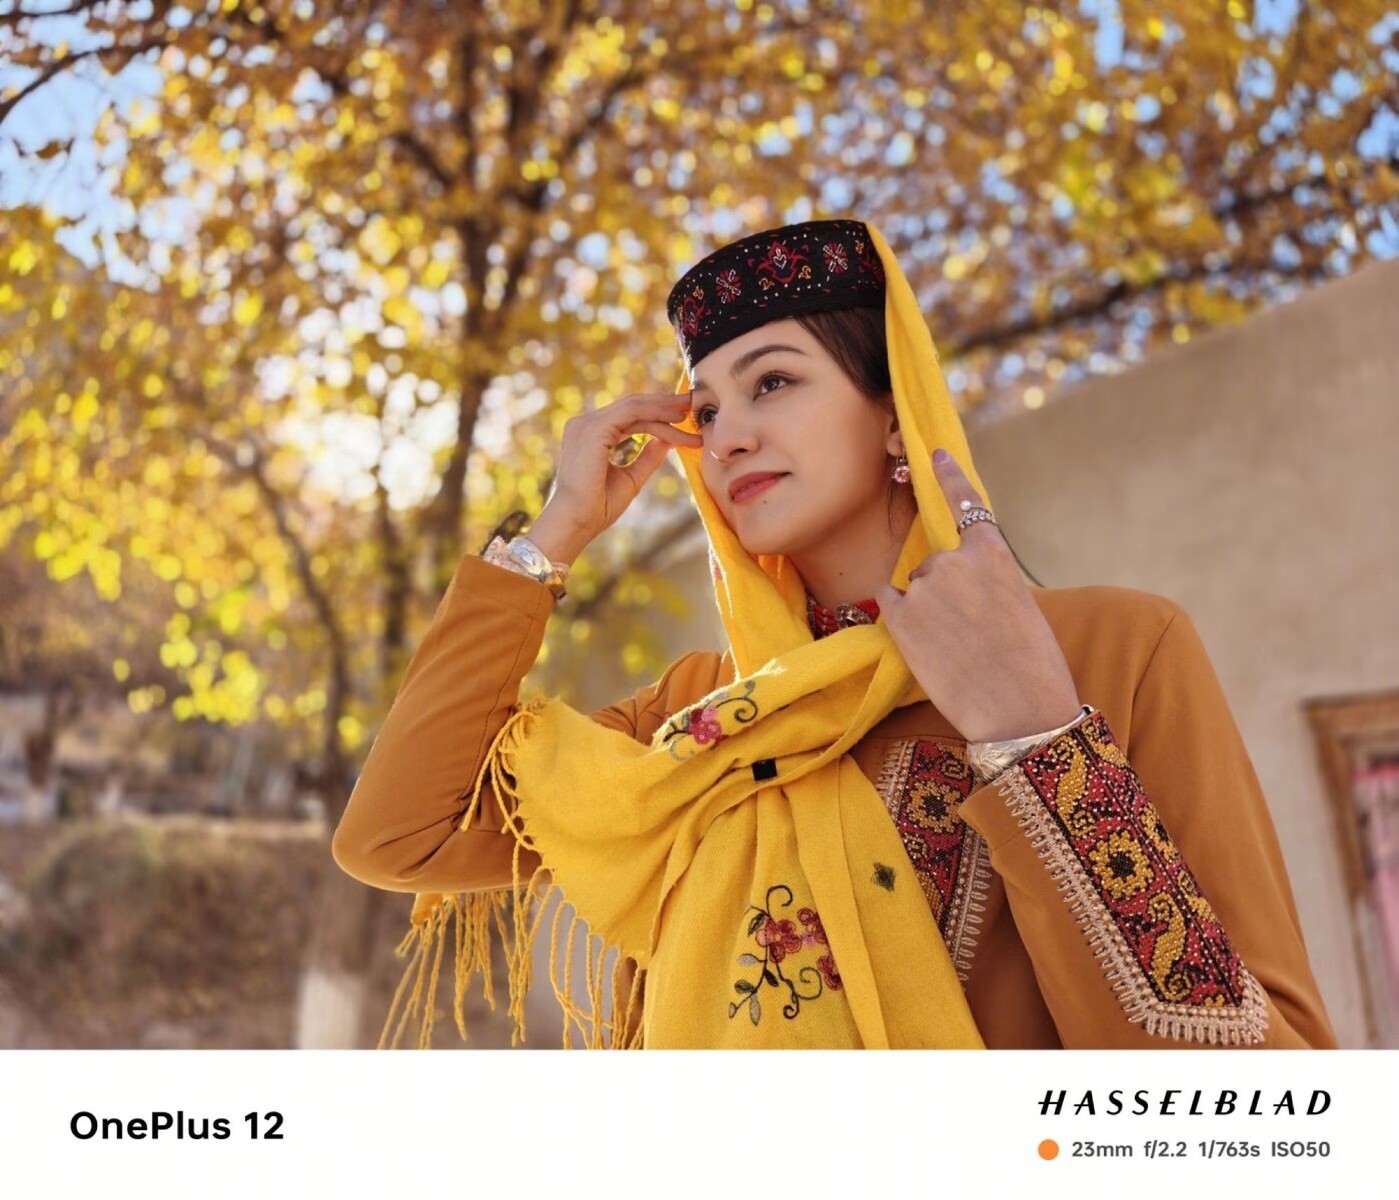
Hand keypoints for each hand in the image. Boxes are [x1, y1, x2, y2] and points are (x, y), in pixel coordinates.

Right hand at [538, 391, 702, 555]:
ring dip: (664, 407)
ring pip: (635, 407)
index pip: (629, 418)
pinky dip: (656, 413)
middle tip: (692, 402)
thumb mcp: (630, 478)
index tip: (685, 423)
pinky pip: (632, 412)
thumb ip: (647, 458)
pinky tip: (676, 420)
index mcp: (590, 435)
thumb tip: (667, 443)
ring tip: (690, 409)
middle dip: (664, 404)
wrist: (576, 522)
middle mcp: (585, 424)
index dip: (658, 416)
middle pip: (632, 407)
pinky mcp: (594, 428)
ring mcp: (587, 423)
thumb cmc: (597, 507)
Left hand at [872, 451, 1082, 743]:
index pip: (966, 503)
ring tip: (956, 648)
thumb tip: (962, 584)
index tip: (932, 453)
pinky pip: (890, 605)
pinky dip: (902, 621)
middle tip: (973, 635)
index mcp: (993, 553)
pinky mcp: (899, 617)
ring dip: (927, 612)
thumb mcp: (1021, 606)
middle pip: (936, 565)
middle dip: (947, 594)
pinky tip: (925, 645)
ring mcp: (923, 587)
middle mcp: (954, 560)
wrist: (1018, 710)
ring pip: (916, 589)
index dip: (948, 478)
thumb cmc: (1032, 666)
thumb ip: (988, 581)